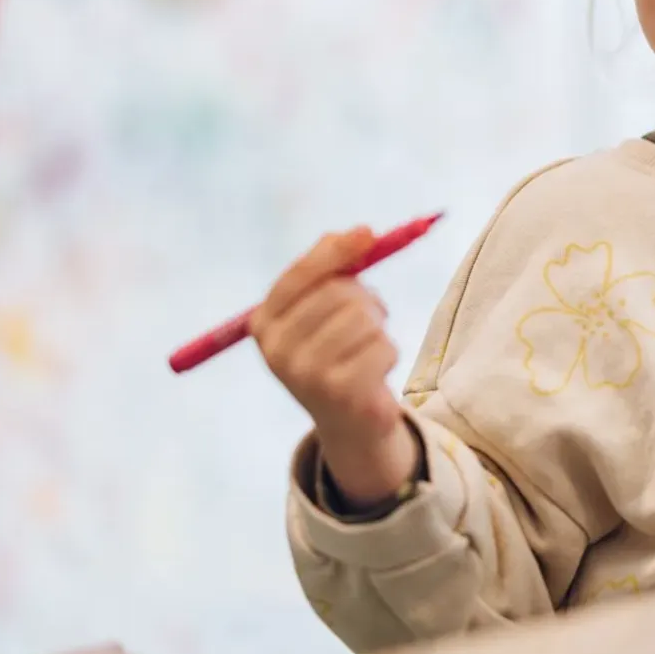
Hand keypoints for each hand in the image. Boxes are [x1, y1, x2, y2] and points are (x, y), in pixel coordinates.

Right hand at [250, 229, 415, 505]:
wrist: (348, 420)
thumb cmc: (337, 351)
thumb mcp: (324, 308)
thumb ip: (333, 267)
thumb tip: (359, 232)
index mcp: (265, 324)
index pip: (300, 274)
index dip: (336, 250)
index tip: (368, 233)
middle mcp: (277, 350)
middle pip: (339, 293)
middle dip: (365, 297)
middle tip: (369, 316)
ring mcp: (306, 375)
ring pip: (365, 319)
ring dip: (379, 327)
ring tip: (368, 346)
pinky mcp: (340, 394)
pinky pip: (384, 347)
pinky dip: (389, 353)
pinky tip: (374, 371)